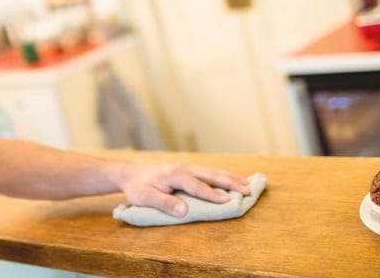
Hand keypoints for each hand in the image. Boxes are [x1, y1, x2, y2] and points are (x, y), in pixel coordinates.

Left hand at [113, 162, 251, 216]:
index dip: (213, 194)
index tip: (228, 201)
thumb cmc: (138, 187)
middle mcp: (185, 168)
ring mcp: (188, 168)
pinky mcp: (189, 170)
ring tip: (248, 184)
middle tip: (248, 190)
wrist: (130, 174)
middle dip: (231, 182)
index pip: (198, 186)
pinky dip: (224, 176)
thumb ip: (164, 203)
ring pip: (214, 172)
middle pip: (212, 175)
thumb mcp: (145, 198)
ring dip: (231, 177)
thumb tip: (183, 211)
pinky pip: (210, 172)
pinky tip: (233, 180)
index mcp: (176, 174)